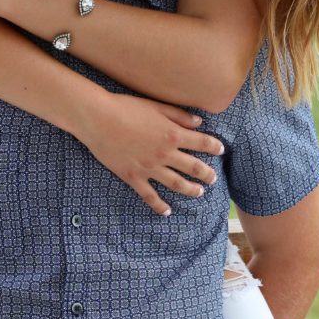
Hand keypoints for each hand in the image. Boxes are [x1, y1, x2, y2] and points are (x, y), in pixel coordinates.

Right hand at [75, 92, 223, 215]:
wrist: (97, 118)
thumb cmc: (126, 107)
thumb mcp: (156, 106)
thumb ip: (179, 116)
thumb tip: (199, 122)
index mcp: (172, 134)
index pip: (202, 143)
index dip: (214, 146)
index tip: (221, 150)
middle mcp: (164, 154)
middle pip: (193, 167)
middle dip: (207, 174)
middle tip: (213, 178)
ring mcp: (149, 168)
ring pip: (177, 184)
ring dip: (191, 190)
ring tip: (199, 193)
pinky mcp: (133, 177)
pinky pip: (150, 196)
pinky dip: (160, 206)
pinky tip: (167, 212)